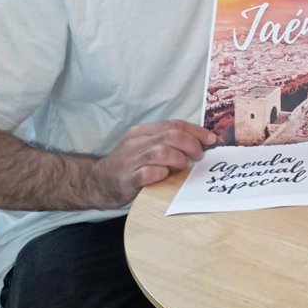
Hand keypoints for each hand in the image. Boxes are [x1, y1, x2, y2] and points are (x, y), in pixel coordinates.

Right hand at [90, 121, 215, 207]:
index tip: (211, 140)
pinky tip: (165, 176)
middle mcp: (136, 142)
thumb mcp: (145, 148)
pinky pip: (148, 173)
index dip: (197, 131)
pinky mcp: (127, 179)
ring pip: (161, 152)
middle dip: (192, 144)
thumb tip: (200, 144)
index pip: (175, 124)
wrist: (96, 183)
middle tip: (199, 156)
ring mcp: (130, 160)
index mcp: (143, 132)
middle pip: (171, 135)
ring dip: (179, 159)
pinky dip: (161, 174)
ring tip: (184, 166)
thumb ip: (166, 143)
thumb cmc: (128, 166)